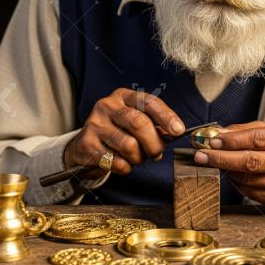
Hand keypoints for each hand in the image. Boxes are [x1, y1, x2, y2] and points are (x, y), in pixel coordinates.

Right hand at [64, 88, 184, 177]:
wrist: (86, 146)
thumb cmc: (118, 132)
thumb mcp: (135, 122)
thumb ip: (154, 125)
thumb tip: (174, 132)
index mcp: (123, 96)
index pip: (148, 102)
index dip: (166, 116)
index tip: (178, 130)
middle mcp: (107, 105)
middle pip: (139, 123)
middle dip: (154, 144)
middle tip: (157, 154)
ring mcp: (95, 123)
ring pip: (129, 146)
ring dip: (139, 158)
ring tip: (136, 158)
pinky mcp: (87, 143)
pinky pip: (116, 161)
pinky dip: (125, 167)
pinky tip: (122, 163)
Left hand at [193, 121, 264, 206]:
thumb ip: (245, 130)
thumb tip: (217, 133)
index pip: (258, 139)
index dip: (232, 140)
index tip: (212, 141)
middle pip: (251, 161)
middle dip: (222, 158)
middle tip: (202, 155)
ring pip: (247, 179)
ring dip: (225, 171)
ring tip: (213, 162)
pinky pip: (249, 191)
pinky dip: (234, 182)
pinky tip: (228, 174)